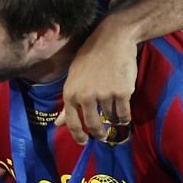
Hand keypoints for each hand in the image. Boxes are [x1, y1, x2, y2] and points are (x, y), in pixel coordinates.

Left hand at [57, 20, 137, 143]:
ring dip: (113, 120)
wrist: (112, 40)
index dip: (78, 136)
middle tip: (103, 137)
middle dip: (99, 133)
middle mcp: (85, 96)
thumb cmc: (89, 58)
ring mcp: (104, 95)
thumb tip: (58, 124)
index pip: (72, 122)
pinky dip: (124, 117)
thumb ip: (68, 103)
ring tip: (115, 116)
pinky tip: (124, 117)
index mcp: (70, 93)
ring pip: (110, 118)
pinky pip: (124, 113)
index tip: (84, 143)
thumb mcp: (73, 78)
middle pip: (93, 124)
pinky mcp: (122, 92)